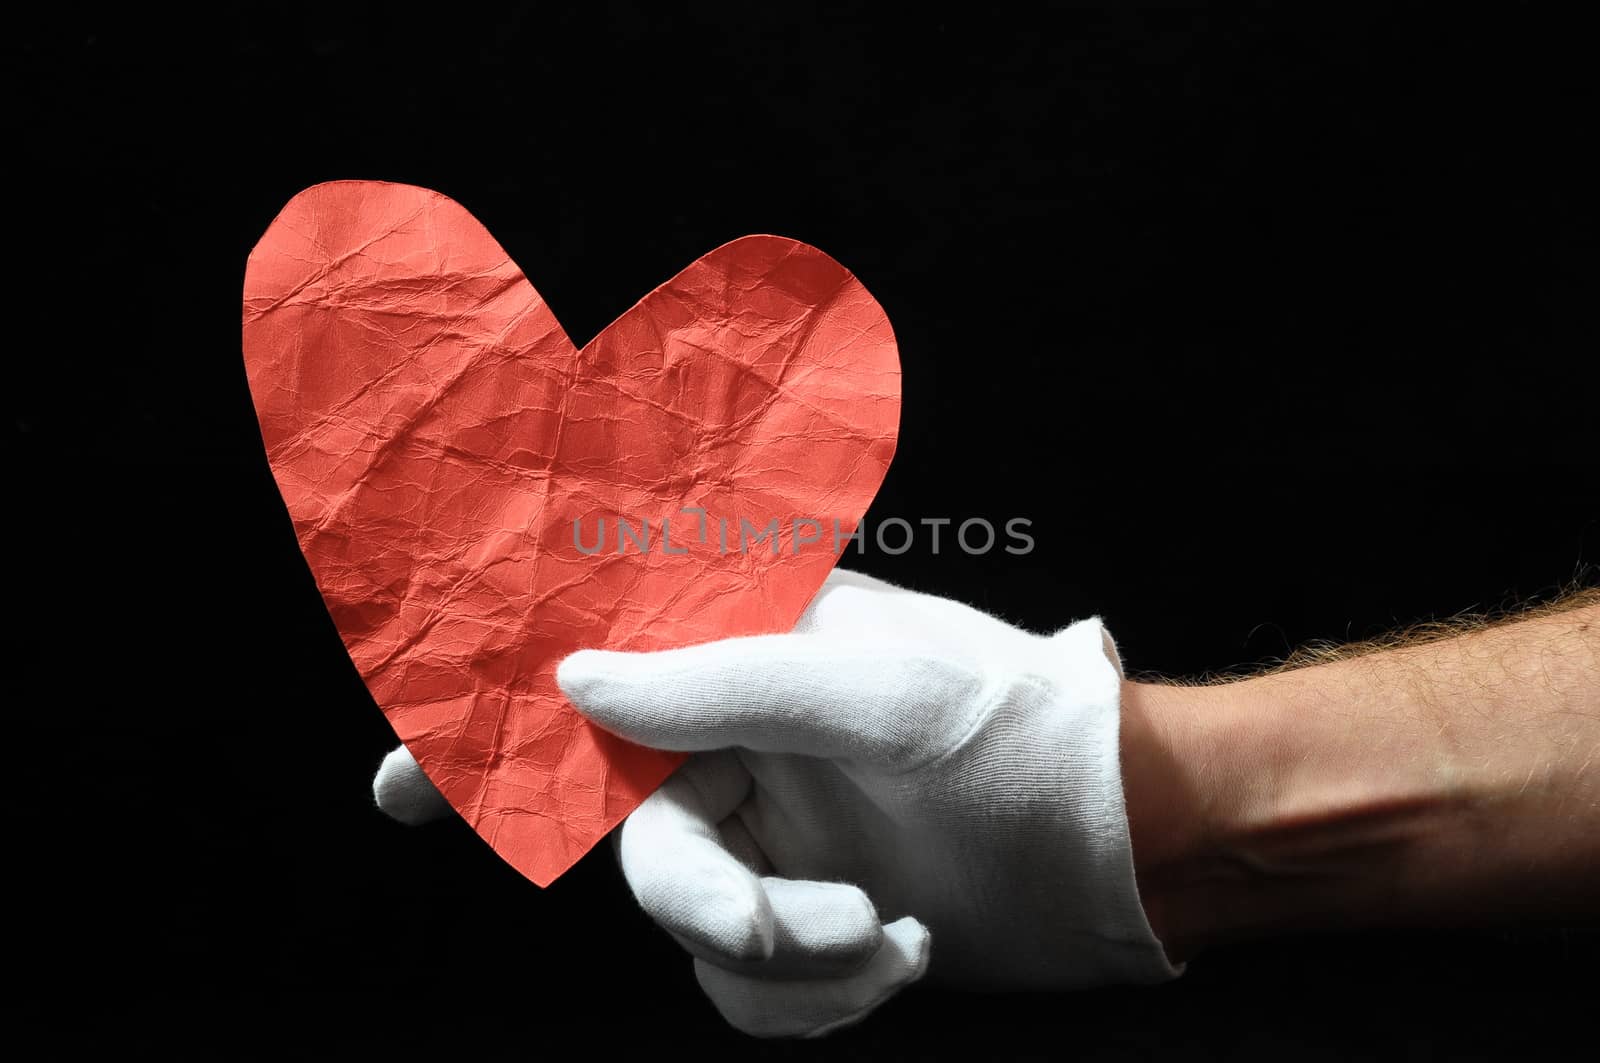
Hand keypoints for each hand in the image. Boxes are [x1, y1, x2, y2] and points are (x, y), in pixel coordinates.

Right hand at [373, 569, 1177, 1035]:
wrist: (1125, 842)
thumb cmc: (1010, 729)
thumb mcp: (870, 689)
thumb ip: (713, 681)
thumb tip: (573, 682)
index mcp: (745, 660)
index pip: (592, 684)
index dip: (487, 731)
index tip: (393, 785)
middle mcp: (741, 749)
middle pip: (639, 849)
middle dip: (712, 903)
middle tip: (792, 924)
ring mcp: (774, 844)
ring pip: (696, 936)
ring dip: (789, 961)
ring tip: (890, 938)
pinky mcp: (811, 926)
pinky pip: (751, 990)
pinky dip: (819, 999)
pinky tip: (902, 957)